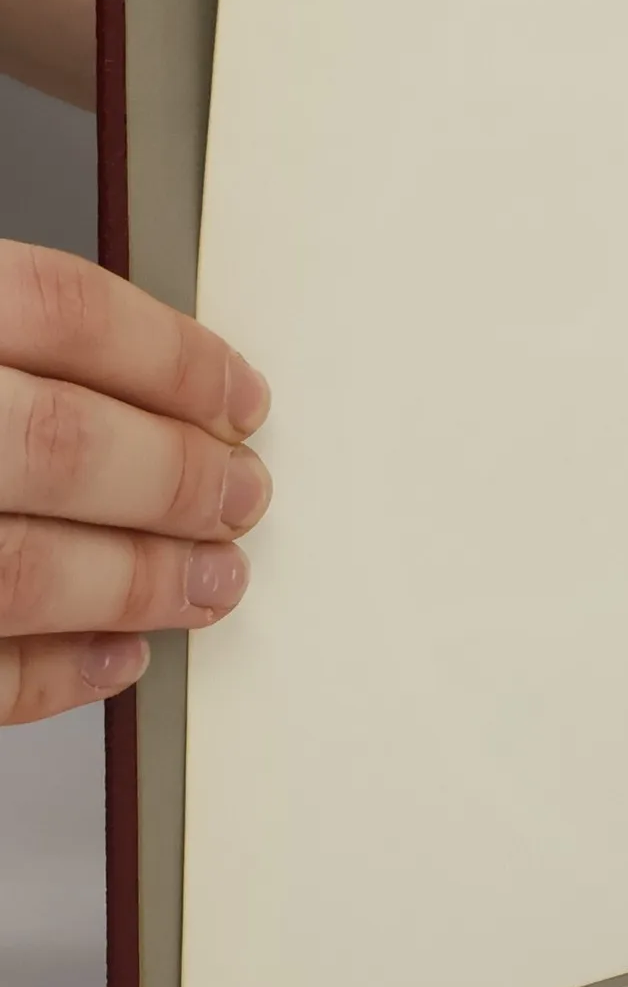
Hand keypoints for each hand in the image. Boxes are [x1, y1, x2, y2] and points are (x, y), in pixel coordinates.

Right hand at [0, 242, 270, 725]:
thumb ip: (21, 346)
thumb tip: (170, 391)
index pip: (60, 312)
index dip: (176, 359)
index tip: (245, 399)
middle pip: (59, 441)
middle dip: (180, 479)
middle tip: (246, 498)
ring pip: (20, 568)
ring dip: (141, 582)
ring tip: (215, 582)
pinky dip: (53, 673)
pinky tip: (119, 655)